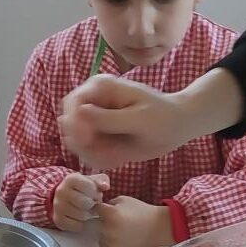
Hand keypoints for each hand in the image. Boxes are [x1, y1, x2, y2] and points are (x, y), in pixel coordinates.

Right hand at [51, 171, 108, 231]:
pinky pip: (76, 226)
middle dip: (92, 205)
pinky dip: (81, 224)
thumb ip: (102, 180)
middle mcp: (61, 191)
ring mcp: (58, 206)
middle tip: (92, 204)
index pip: (90, 187)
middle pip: (86, 203)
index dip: (96, 193)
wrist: (64, 197)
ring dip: (88, 215)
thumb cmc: (82, 188)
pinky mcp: (58, 219)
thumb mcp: (92, 180)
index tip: (94, 195)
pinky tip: (80, 218)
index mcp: (71, 179)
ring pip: (82, 216)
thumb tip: (105, 186)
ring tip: (87, 210)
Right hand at [59, 66, 241, 170]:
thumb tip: (79, 113)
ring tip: (118, 157)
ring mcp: (93, 121)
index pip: (72, 103)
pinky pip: (88, 153)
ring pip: (76, 142)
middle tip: (107, 154)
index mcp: (100, 87)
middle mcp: (92, 102)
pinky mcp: (98, 136)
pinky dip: (101, 160)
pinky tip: (120, 158)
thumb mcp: (138, 119)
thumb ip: (108, 118)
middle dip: (84, 144)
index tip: (89, 141)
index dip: (75, 124)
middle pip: (69, 124)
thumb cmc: (162, 116)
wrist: (176, 127)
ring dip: (94, 155)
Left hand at [96, 196, 171, 246]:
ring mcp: (111, 243)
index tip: (110, 209)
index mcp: (110, 214)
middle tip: (118, 221)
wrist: (155, 228)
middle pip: (98, 223)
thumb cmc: (140, 211)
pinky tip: (121, 237)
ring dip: (106, 232)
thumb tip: (97, 208)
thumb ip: (108, 203)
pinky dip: (111, 242)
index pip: (96, 209)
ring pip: (100, 235)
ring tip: (121, 230)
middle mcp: (108, 229)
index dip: (103, 208)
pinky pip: (106, 246)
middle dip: (105, 221)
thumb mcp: (123, 199)